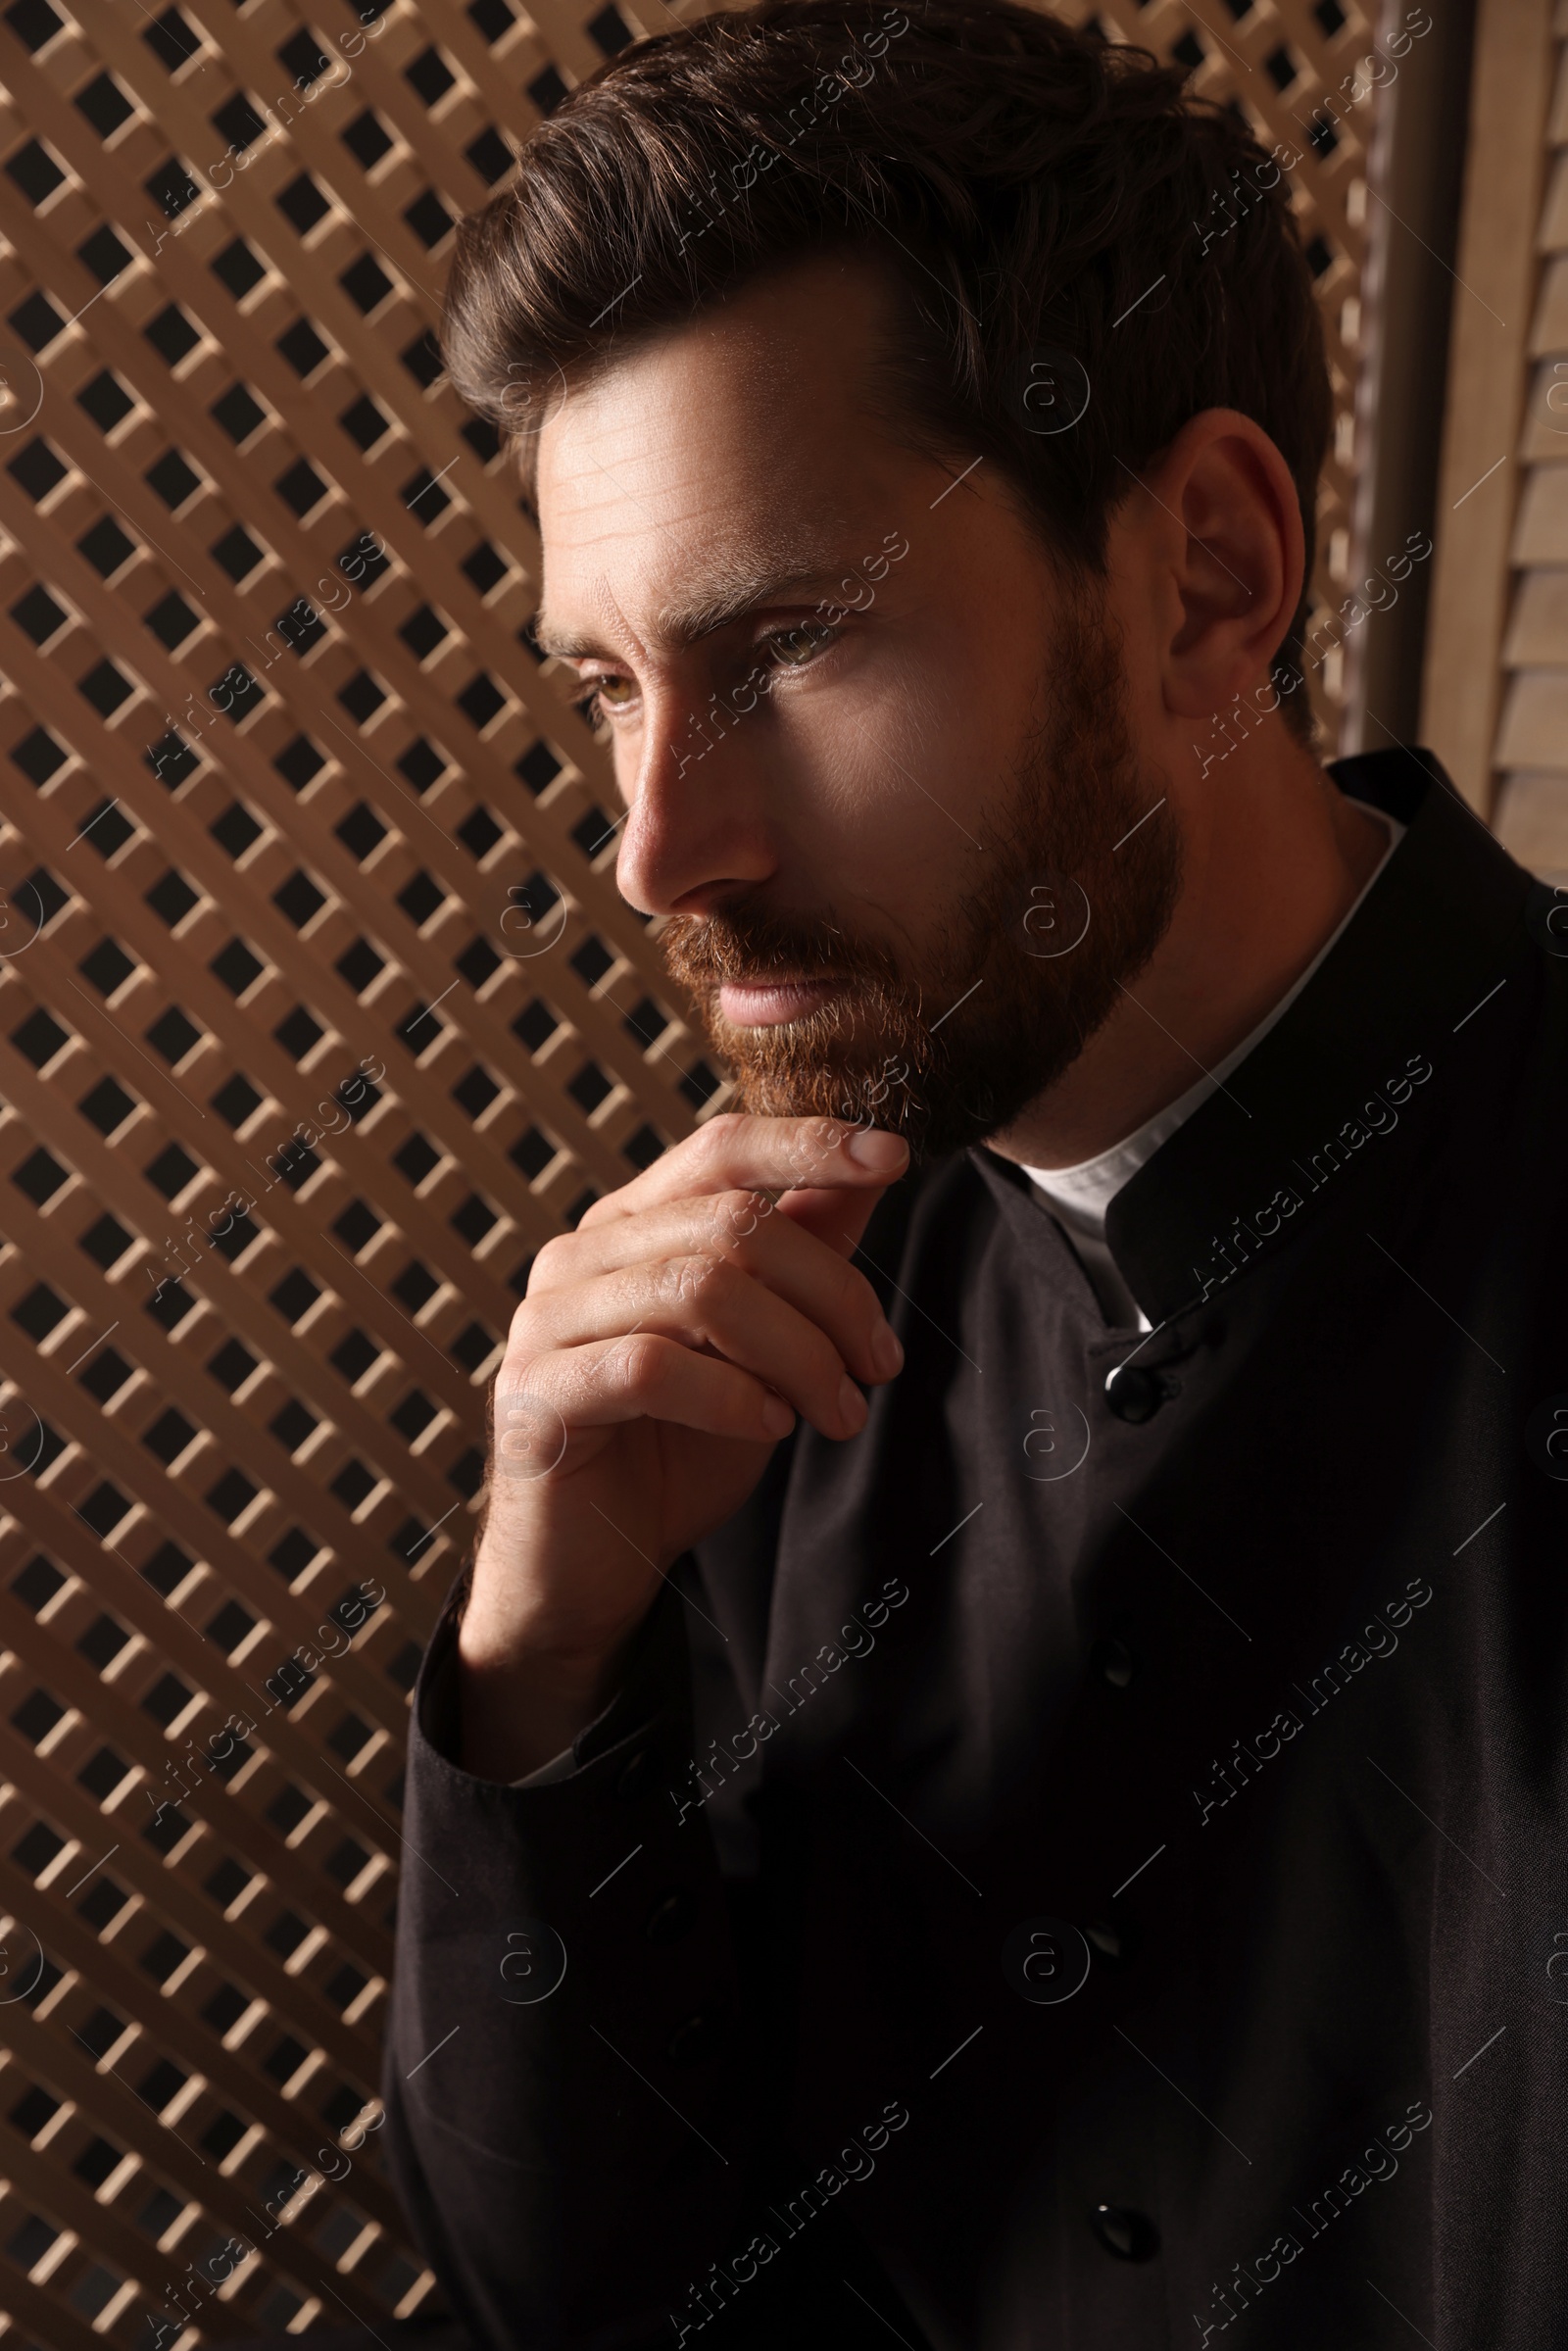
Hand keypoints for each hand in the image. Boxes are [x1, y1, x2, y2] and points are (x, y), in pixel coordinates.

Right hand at [457, 1114, 907, 1778]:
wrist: (595, 1570)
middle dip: (832, 1292)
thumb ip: (803, 1255)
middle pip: (731, 1224)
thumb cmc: (679, 1449)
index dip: (808, 1144)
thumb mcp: (765, 1346)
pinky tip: (769, 1427)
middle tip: (881, 1364)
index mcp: (631, 1226)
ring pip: (699, 1290)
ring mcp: (548, 1323)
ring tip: (838, 1412)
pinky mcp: (536, 1396)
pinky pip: (649, 1368)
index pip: (720, 1150)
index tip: (895, 1156)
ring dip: (797, 1353)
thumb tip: (872, 1170)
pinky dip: (730, 1396)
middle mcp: (579, 1257)